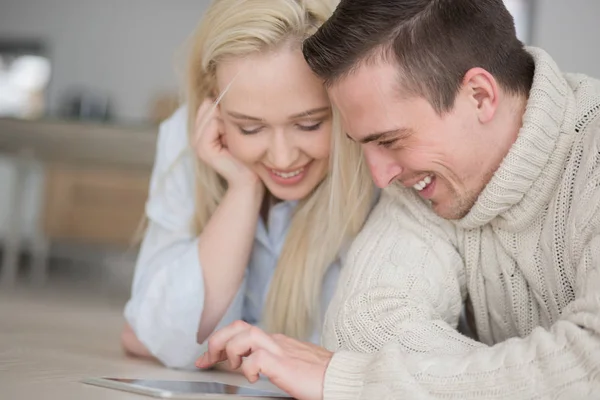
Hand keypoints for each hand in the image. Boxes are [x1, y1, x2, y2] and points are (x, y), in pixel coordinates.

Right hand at [193, 100, 260, 188]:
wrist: (250, 179)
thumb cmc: (248, 155)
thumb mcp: (238, 130)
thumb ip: (229, 114)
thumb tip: (227, 90)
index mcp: (203, 130)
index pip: (209, 102)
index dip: (227, 104)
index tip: (242, 116)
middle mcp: (196, 135)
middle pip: (209, 104)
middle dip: (227, 110)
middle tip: (241, 126)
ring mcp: (197, 142)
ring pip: (211, 111)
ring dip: (228, 118)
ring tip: (238, 133)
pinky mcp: (203, 148)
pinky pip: (213, 123)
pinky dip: (226, 126)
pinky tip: (235, 138)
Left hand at [196, 321, 331, 399]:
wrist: (342, 378)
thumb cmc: (320, 377)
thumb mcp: (292, 366)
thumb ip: (274, 363)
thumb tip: (255, 370)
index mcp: (277, 342)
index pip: (243, 331)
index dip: (221, 341)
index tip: (208, 357)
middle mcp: (277, 342)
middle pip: (239, 326)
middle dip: (217, 340)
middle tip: (207, 358)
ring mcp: (280, 350)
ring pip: (245, 334)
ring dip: (231, 349)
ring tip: (232, 365)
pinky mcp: (284, 364)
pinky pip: (257, 358)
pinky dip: (249, 368)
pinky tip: (254, 378)